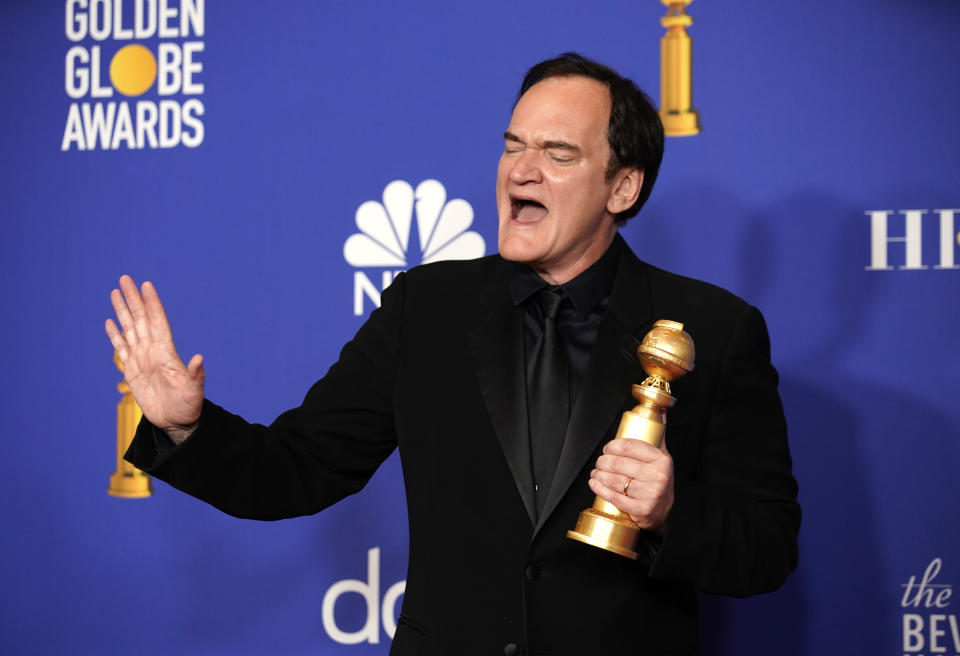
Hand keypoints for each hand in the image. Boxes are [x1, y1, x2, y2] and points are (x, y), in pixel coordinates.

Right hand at [105, 275, 203, 443]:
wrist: (176, 421)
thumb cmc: (188, 406)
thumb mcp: (194, 390)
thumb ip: (195, 374)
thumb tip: (200, 358)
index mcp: (167, 352)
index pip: (157, 321)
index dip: (152, 303)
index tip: (146, 285)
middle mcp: (153, 350)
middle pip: (140, 319)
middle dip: (133, 299)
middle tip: (125, 278)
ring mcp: (142, 358)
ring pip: (130, 329)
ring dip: (123, 311)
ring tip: (116, 292)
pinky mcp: (133, 370)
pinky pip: (122, 347)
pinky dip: (115, 334)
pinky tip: (110, 321)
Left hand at [589, 437, 674, 533]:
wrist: (665, 511)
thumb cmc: (659, 480)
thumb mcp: (662, 457)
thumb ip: (659, 435)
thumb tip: (660, 411)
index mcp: (661, 459)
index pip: (630, 446)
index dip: (613, 446)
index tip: (606, 448)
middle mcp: (657, 476)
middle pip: (619, 464)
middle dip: (602, 461)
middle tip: (599, 462)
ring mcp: (650, 494)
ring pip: (614, 480)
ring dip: (599, 475)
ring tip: (595, 472)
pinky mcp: (641, 509)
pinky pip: (614, 497)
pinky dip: (600, 489)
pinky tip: (594, 483)